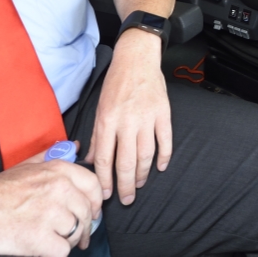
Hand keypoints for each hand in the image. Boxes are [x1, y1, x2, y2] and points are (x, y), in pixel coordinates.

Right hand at [0, 149, 101, 255]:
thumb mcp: (26, 166)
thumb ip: (52, 157)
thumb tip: (74, 147)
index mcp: (58, 170)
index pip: (94, 186)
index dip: (95, 203)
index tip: (91, 213)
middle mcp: (58, 189)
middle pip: (86, 213)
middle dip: (82, 228)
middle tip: (76, 237)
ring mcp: (50, 213)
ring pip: (75, 233)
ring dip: (66, 241)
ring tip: (52, 241)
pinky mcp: (39, 238)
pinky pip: (62, 251)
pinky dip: (53, 253)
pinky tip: (41, 249)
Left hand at [88, 29, 172, 205]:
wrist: (137, 59)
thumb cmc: (116, 83)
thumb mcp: (100, 107)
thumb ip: (97, 135)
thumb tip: (92, 160)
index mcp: (108, 120)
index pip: (105, 158)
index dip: (105, 179)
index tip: (106, 194)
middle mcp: (127, 121)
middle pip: (126, 162)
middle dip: (125, 185)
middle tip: (126, 199)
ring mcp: (147, 118)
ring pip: (146, 155)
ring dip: (142, 174)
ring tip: (139, 184)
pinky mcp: (163, 113)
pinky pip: (165, 141)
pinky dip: (164, 157)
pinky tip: (160, 167)